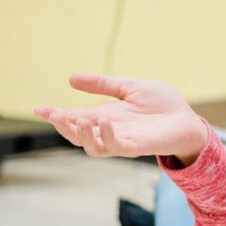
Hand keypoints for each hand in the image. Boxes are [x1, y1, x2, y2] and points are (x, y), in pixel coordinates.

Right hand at [34, 73, 208, 163]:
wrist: (188, 120)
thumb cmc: (162, 106)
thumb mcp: (129, 87)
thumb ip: (103, 84)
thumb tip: (71, 78)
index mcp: (106, 116)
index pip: (75, 117)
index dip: (56, 114)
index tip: (38, 109)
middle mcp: (110, 131)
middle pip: (78, 135)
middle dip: (63, 126)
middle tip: (54, 115)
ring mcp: (122, 141)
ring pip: (91, 146)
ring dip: (80, 135)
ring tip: (75, 119)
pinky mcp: (138, 147)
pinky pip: (116, 147)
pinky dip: (106, 136)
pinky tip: (103, 122)